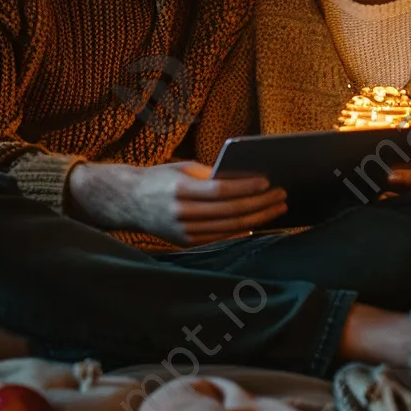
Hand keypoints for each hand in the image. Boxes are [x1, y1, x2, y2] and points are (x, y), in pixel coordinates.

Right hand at [68, 160, 286, 245]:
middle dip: (259, 204)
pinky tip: (257, 222)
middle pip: (230, 211)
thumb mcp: (183, 168)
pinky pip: (219, 237)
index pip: (220, 190)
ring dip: (257, 218)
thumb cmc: (160, 178)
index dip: (246, 187)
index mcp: (180, 188)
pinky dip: (241, 230)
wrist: (128, 201)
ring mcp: (183, 230)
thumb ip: (211, 174)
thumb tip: (245, 179)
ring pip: (228, 227)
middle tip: (281, 195)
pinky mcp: (185, 241)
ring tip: (276, 208)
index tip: (268, 181)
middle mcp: (181, 212)